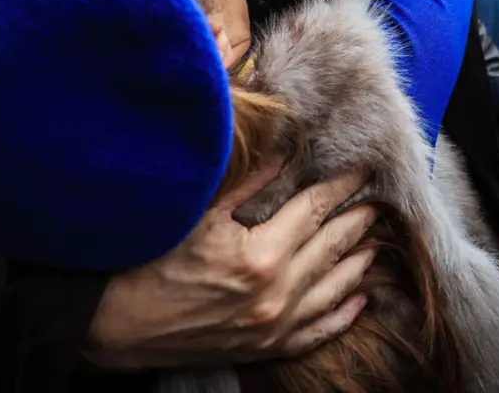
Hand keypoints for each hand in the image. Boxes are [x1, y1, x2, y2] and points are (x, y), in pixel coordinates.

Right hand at [83, 165, 377, 369]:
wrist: (119, 325)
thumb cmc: (153, 261)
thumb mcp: (200, 214)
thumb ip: (248, 183)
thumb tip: (284, 151)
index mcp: (262, 255)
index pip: (315, 210)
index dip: (341, 188)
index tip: (361, 171)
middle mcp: (277, 294)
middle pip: (333, 247)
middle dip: (358, 221)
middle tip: (379, 202)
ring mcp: (275, 326)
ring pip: (334, 290)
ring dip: (359, 263)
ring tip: (376, 242)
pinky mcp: (267, 348)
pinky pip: (318, 332)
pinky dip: (343, 314)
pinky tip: (359, 299)